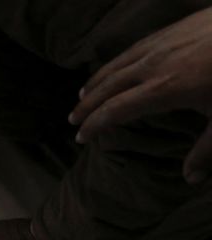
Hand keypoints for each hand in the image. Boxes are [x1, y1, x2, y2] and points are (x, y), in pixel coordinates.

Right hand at [70, 7, 211, 183]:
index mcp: (164, 90)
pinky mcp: (171, 30)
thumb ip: (207, 150)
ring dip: (97, 81)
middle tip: (72, 119)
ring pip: (118, 64)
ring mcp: (161, 45)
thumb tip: (190, 180)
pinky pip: (134, 48)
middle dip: (87, 104)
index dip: (95, 125)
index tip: (80, 137)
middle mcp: (154, 66)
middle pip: (109, 87)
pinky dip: (116, 61)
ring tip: (83, 92)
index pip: (116, 110)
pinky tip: (115, 66)